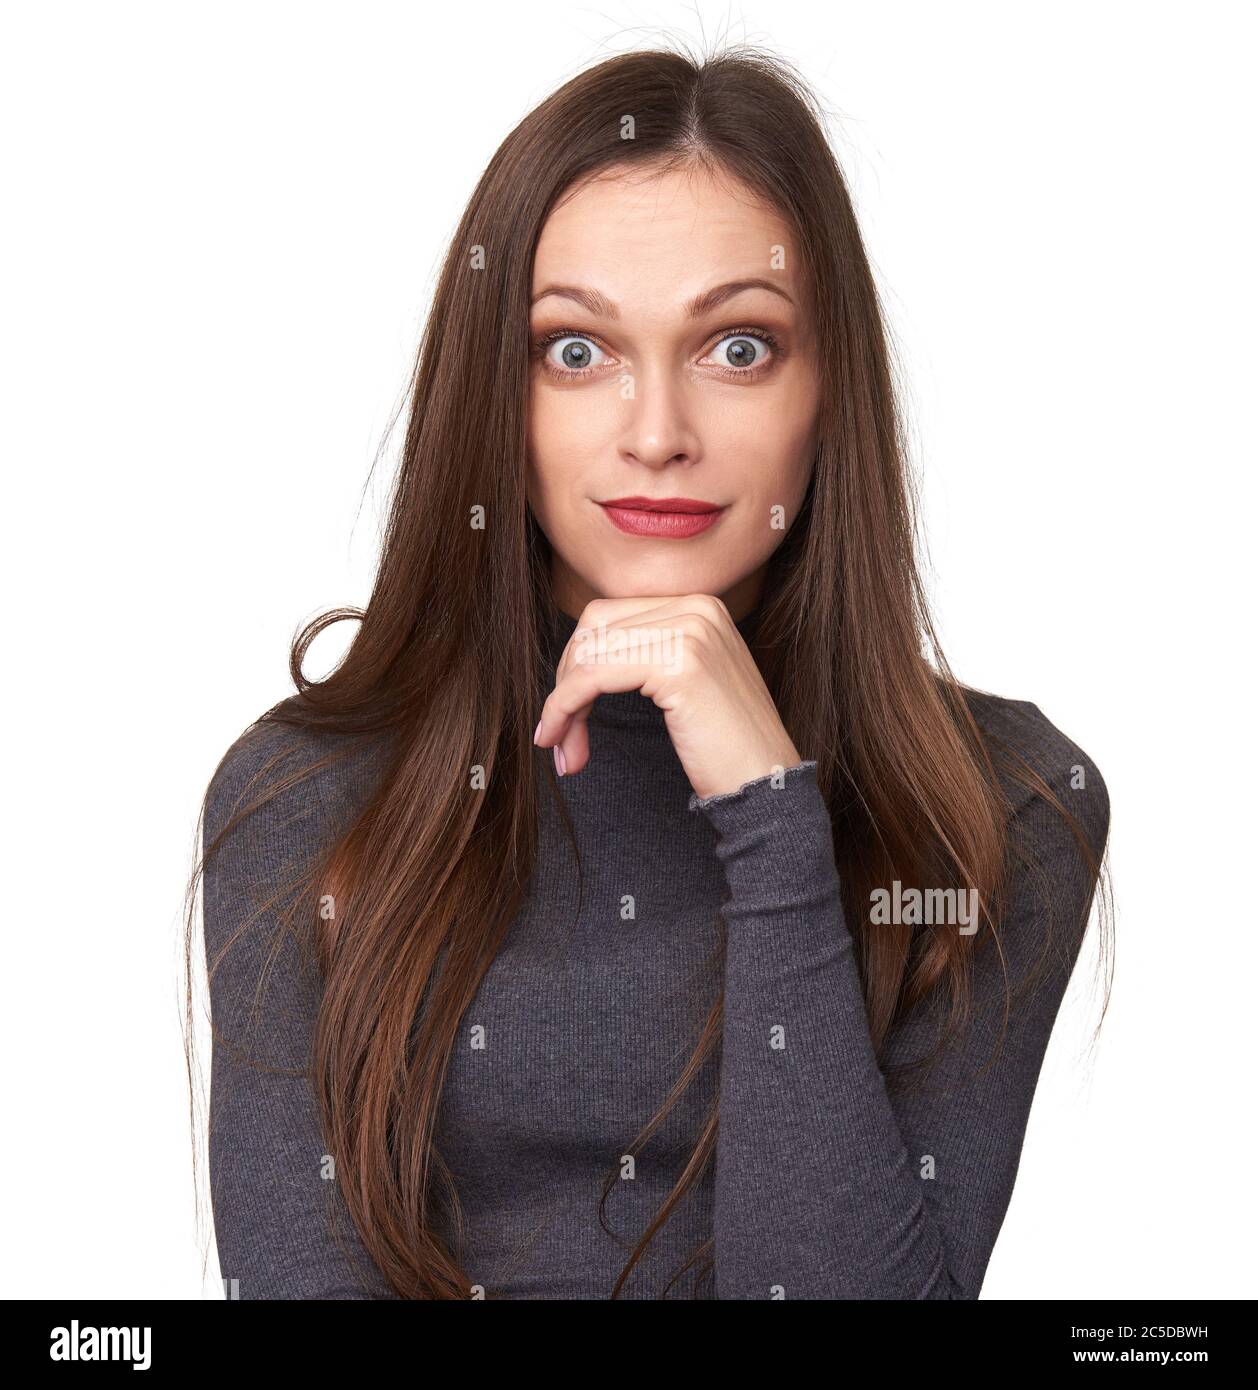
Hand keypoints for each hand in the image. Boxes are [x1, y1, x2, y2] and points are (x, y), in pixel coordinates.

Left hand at [533, 594, 803, 801]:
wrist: (766, 783)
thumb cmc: (726, 746)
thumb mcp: (686, 682)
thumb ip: (647, 654)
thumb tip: (576, 656)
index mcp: (700, 605)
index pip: (608, 617)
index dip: (575, 664)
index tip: (565, 713)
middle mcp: (697, 607)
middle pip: (593, 629)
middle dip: (565, 682)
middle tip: (558, 735)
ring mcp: (689, 632)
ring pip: (588, 655)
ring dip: (562, 705)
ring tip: (564, 750)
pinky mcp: (677, 664)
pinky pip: (593, 678)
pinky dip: (565, 708)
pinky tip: (560, 740)